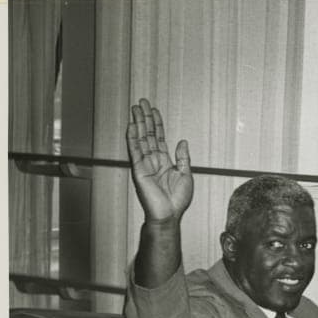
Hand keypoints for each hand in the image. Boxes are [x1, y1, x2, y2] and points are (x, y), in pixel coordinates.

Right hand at [126, 98, 192, 222]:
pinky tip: (132, 126)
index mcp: (165, 162)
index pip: (160, 138)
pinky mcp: (139, 170)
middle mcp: (153, 160)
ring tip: (135, 108)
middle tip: (142, 102)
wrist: (169, 215)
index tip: (154, 110)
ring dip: (138, 123)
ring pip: (141, 139)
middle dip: (145, 118)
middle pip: (148, 134)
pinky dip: (133, 138)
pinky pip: (134, 151)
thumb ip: (183, 158)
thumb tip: (182, 141)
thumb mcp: (186, 175)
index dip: (157, 123)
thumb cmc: (177, 200)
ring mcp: (145, 164)